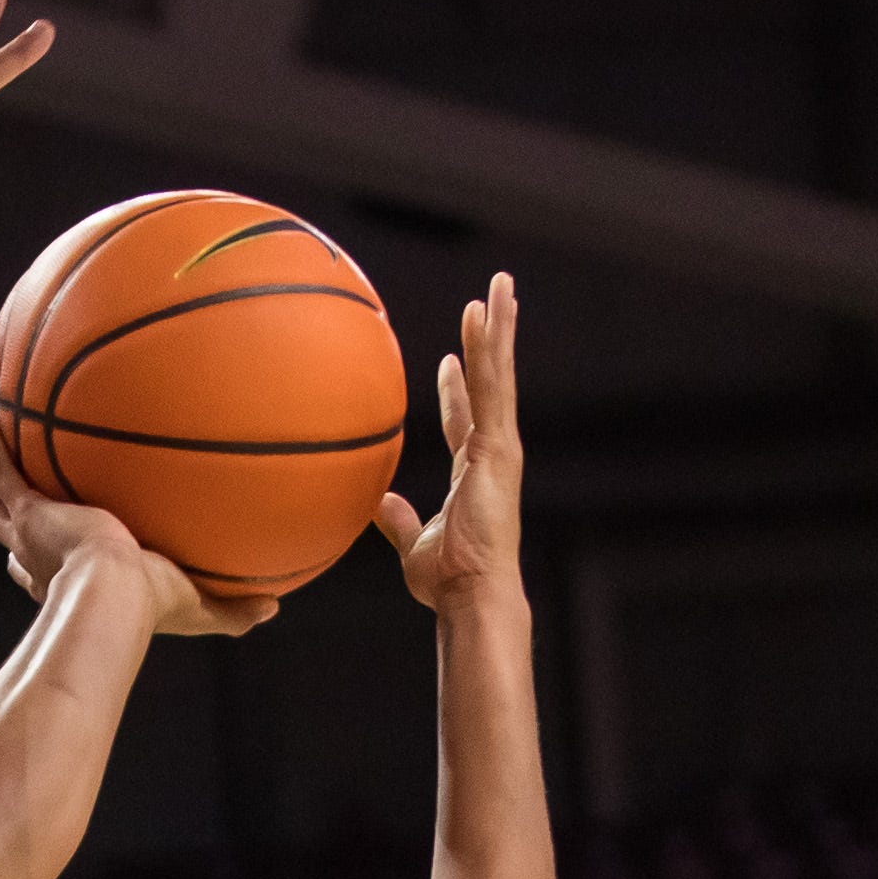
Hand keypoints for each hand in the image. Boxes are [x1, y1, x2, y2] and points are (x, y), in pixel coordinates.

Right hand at [0, 404, 274, 637]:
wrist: (112, 600)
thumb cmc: (149, 612)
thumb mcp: (196, 607)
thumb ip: (231, 607)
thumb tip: (273, 606)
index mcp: (68, 578)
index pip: (42, 568)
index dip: (36, 560)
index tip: (42, 542)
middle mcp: (40, 557)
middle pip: (9, 527)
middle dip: (4, 504)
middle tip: (3, 481)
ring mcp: (29, 532)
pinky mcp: (28, 510)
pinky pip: (1, 466)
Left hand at [374, 272, 525, 615]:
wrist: (471, 593)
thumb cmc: (447, 580)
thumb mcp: (413, 544)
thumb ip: (398, 521)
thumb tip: (377, 504)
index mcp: (473, 472)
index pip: (464, 420)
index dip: (458, 390)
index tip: (450, 362)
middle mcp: (492, 452)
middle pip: (492, 384)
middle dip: (492, 342)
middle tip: (492, 300)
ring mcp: (499, 446)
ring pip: (499, 374)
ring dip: (498, 328)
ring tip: (500, 285)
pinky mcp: (498, 446)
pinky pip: (492, 387)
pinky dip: (488, 349)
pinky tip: (483, 315)